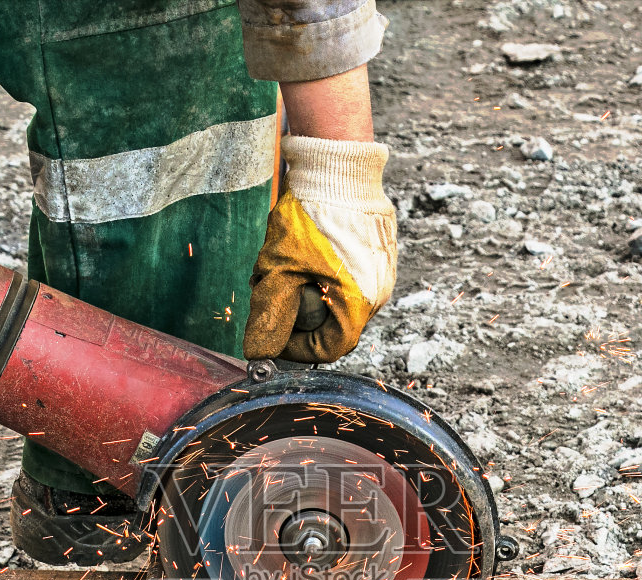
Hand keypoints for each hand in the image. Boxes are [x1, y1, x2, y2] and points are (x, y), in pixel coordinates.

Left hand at [243, 136, 396, 363]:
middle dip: (301, 317)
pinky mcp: (380, 250)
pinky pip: (351, 276)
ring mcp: (383, 270)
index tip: (275, 335)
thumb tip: (258, 351)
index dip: (298, 349)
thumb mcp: (279, 269)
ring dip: (311, 293)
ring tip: (286, 266)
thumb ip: (269, 314)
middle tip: (274, 295)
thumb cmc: (311, 216)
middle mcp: (379, 292)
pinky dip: (325, 274)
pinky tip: (304, 250)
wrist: (336, 165)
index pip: (330, 348)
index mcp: (360, 304)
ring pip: (342, 299)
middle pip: (336, 324)